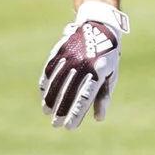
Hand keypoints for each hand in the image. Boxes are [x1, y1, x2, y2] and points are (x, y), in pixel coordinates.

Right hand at [40, 1, 126, 128]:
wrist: (100, 27)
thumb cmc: (108, 57)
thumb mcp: (111, 76)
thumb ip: (103, 96)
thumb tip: (98, 118)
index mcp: (98, 71)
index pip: (84, 97)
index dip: (76, 113)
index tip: (69, 127)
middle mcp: (83, 63)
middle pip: (69, 92)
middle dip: (61, 110)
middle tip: (56, 124)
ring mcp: (70, 55)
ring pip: (57, 81)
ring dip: (50, 98)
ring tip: (46, 111)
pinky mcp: (61, 50)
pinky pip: (50, 68)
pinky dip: (46, 81)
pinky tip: (43, 93)